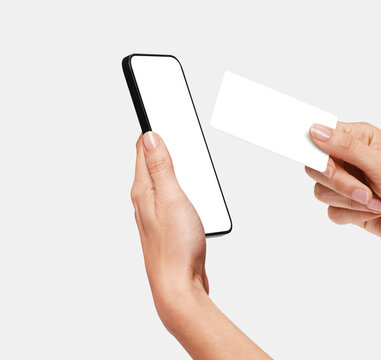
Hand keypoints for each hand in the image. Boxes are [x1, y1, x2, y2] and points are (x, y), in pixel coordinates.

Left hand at [131, 132, 270, 357]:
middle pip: (152, 161)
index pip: (143, 148)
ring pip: (163, 178)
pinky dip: (181, 183)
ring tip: (180, 145)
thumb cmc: (176, 248)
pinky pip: (172, 195)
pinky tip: (190, 185)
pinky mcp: (169, 224)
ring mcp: (156, 212)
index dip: (153, 128)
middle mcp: (145, 200)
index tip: (159, 108)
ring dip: (173, 162)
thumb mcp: (171, 199)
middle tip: (172, 123)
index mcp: (143, 190)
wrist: (179, 286)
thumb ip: (161, 167)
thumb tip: (151, 136)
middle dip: (163, 142)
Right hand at [306, 122, 380, 252]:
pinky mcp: (350, 208)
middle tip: (364, 190)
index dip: (316, 151)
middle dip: (339, 184)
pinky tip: (376, 212)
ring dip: (351, 202)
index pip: (321, 137)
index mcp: (359, 138)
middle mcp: (351, 159)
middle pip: (317, 168)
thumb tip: (315, 130)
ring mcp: (349, 184)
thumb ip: (345, 147)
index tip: (326, 166)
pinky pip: (332, 212)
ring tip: (377, 203)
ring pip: (322, 192)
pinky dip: (353, 216)